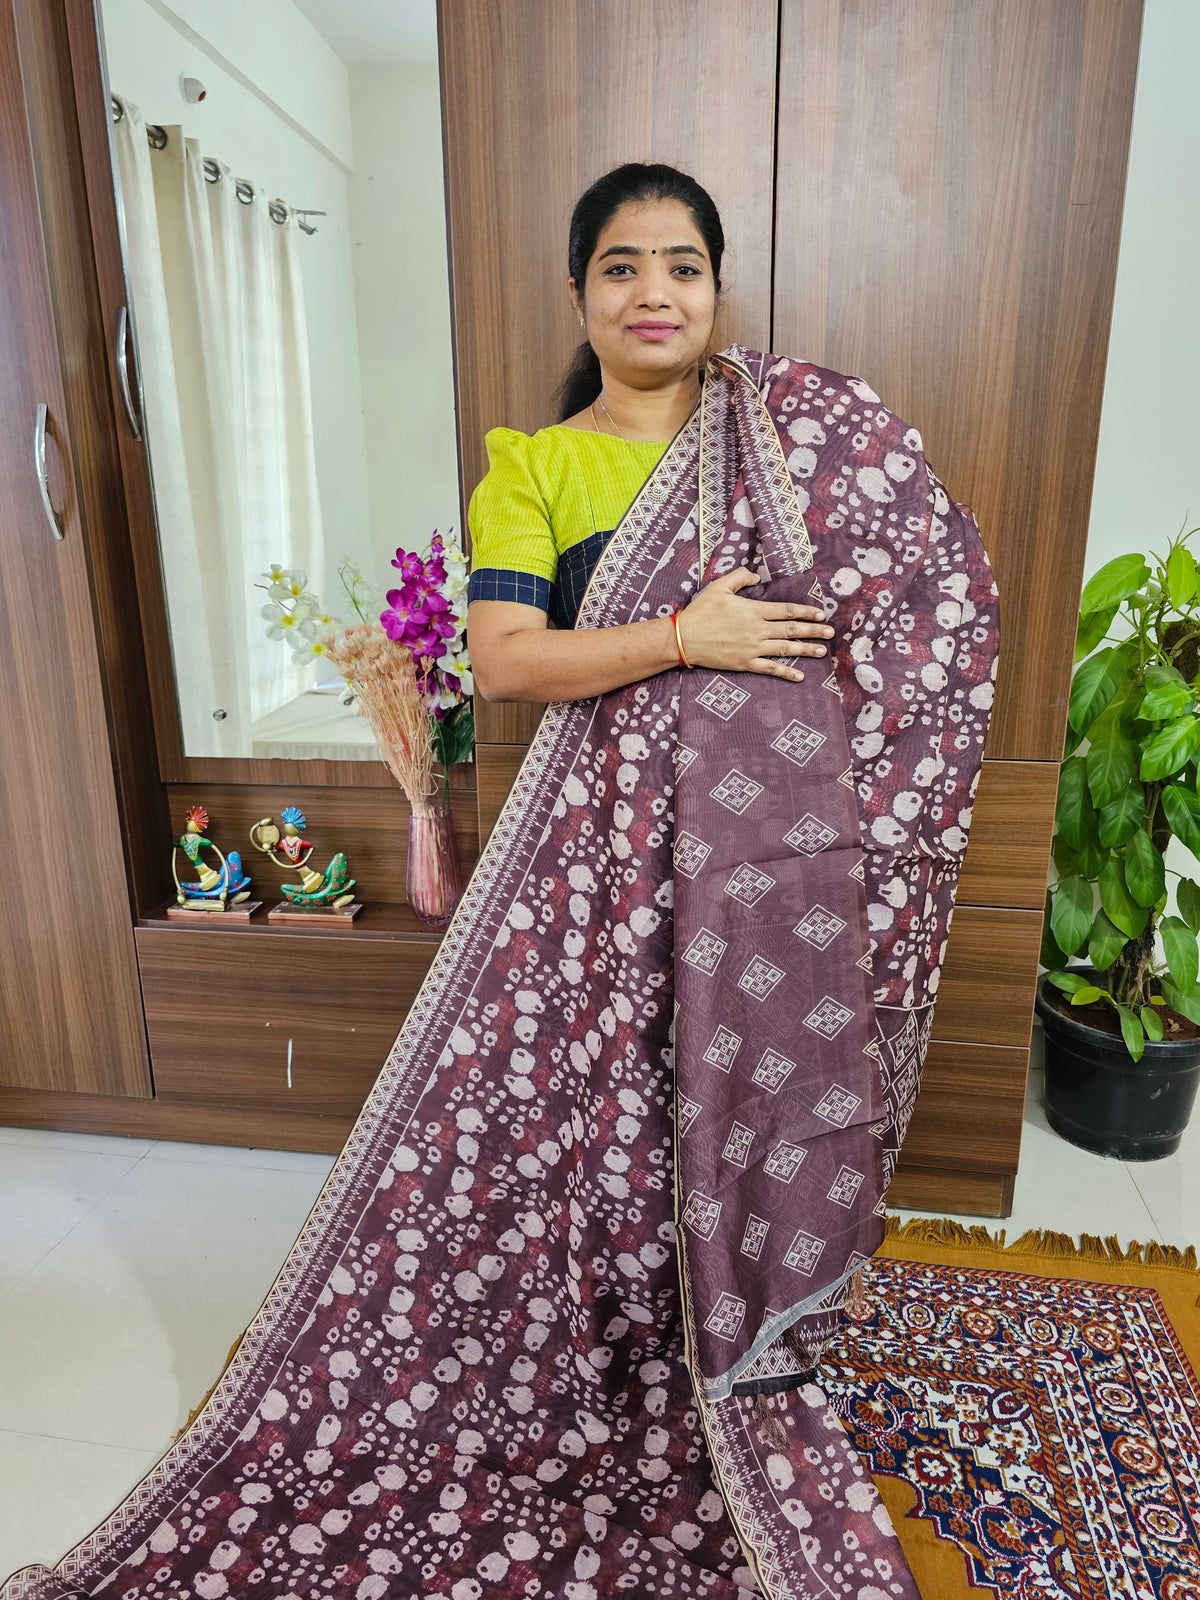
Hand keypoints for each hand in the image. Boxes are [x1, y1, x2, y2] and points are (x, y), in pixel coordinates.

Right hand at [676, 568, 833, 680]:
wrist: (685, 638)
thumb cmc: (701, 611)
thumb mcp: (719, 586)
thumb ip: (740, 577)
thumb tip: (756, 575)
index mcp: (754, 610)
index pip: (787, 611)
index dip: (806, 612)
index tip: (820, 614)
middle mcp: (758, 629)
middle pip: (792, 630)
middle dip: (813, 631)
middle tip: (830, 632)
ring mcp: (753, 648)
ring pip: (785, 649)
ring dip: (806, 650)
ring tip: (822, 652)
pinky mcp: (745, 663)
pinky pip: (770, 669)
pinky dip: (786, 673)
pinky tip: (800, 676)